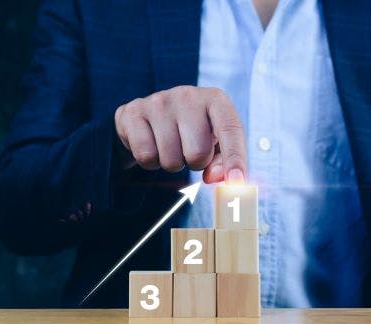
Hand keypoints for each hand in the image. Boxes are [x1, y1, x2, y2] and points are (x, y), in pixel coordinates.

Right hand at [114, 86, 245, 182]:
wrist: (152, 116)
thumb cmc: (192, 132)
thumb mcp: (214, 143)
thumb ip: (222, 162)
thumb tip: (215, 178)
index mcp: (215, 99)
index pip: (230, 129)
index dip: (235, 158)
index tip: (237, 182)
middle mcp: (188, 95)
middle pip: (197, 153)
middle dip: (194, 163)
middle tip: (188, 151)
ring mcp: (158, 101)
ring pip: (169, 159)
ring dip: (171, 163)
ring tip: (170, 146)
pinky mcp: (133, 111)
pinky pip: (145, 155)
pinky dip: (149, 162)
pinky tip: (152, 145)